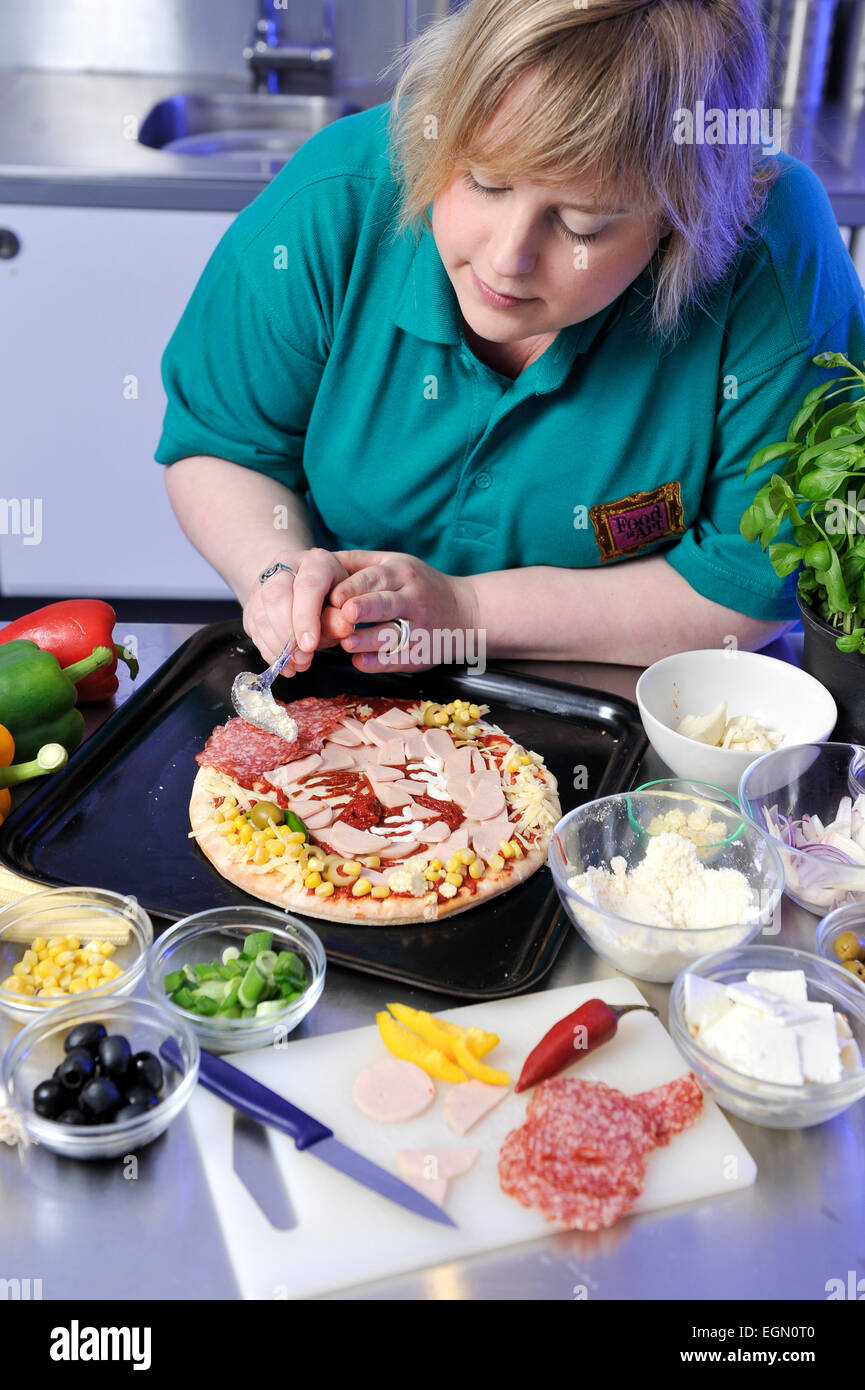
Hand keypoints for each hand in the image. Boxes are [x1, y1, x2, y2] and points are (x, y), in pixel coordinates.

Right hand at [242, 548, 349, 671]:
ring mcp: (264, 583)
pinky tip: (284, 664)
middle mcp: (285, 566)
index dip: (306, 618)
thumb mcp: (345, 604)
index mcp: (315, 562)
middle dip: (288, 634)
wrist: (305, 586)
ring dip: (277, 646)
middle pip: (276, 596)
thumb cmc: (332, 596)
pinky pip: (253, 628)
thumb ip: (342, 617)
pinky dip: (268, 650)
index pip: (307, 586)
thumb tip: (343, 628)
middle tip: (303, 659)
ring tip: (297, 665)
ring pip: (260, 614)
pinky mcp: (251, 603)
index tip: (310, 646)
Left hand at [326, 550, 479, 672]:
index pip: (376, 578)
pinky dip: (378, 662)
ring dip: (368, 640)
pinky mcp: (420, 654)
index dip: (354, 587)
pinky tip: (359, 662)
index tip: (334, 596)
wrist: (465, 612)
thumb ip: (358, 562)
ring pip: (392, 634)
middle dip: (364, 608)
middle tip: (344, 614)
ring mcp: (419, 628)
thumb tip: (315, 557)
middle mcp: (413, 599)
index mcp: (403, 574)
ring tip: (347, 643)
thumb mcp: (395, 563)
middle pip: (386, 604)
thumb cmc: (419, 585)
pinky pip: (398, 659)